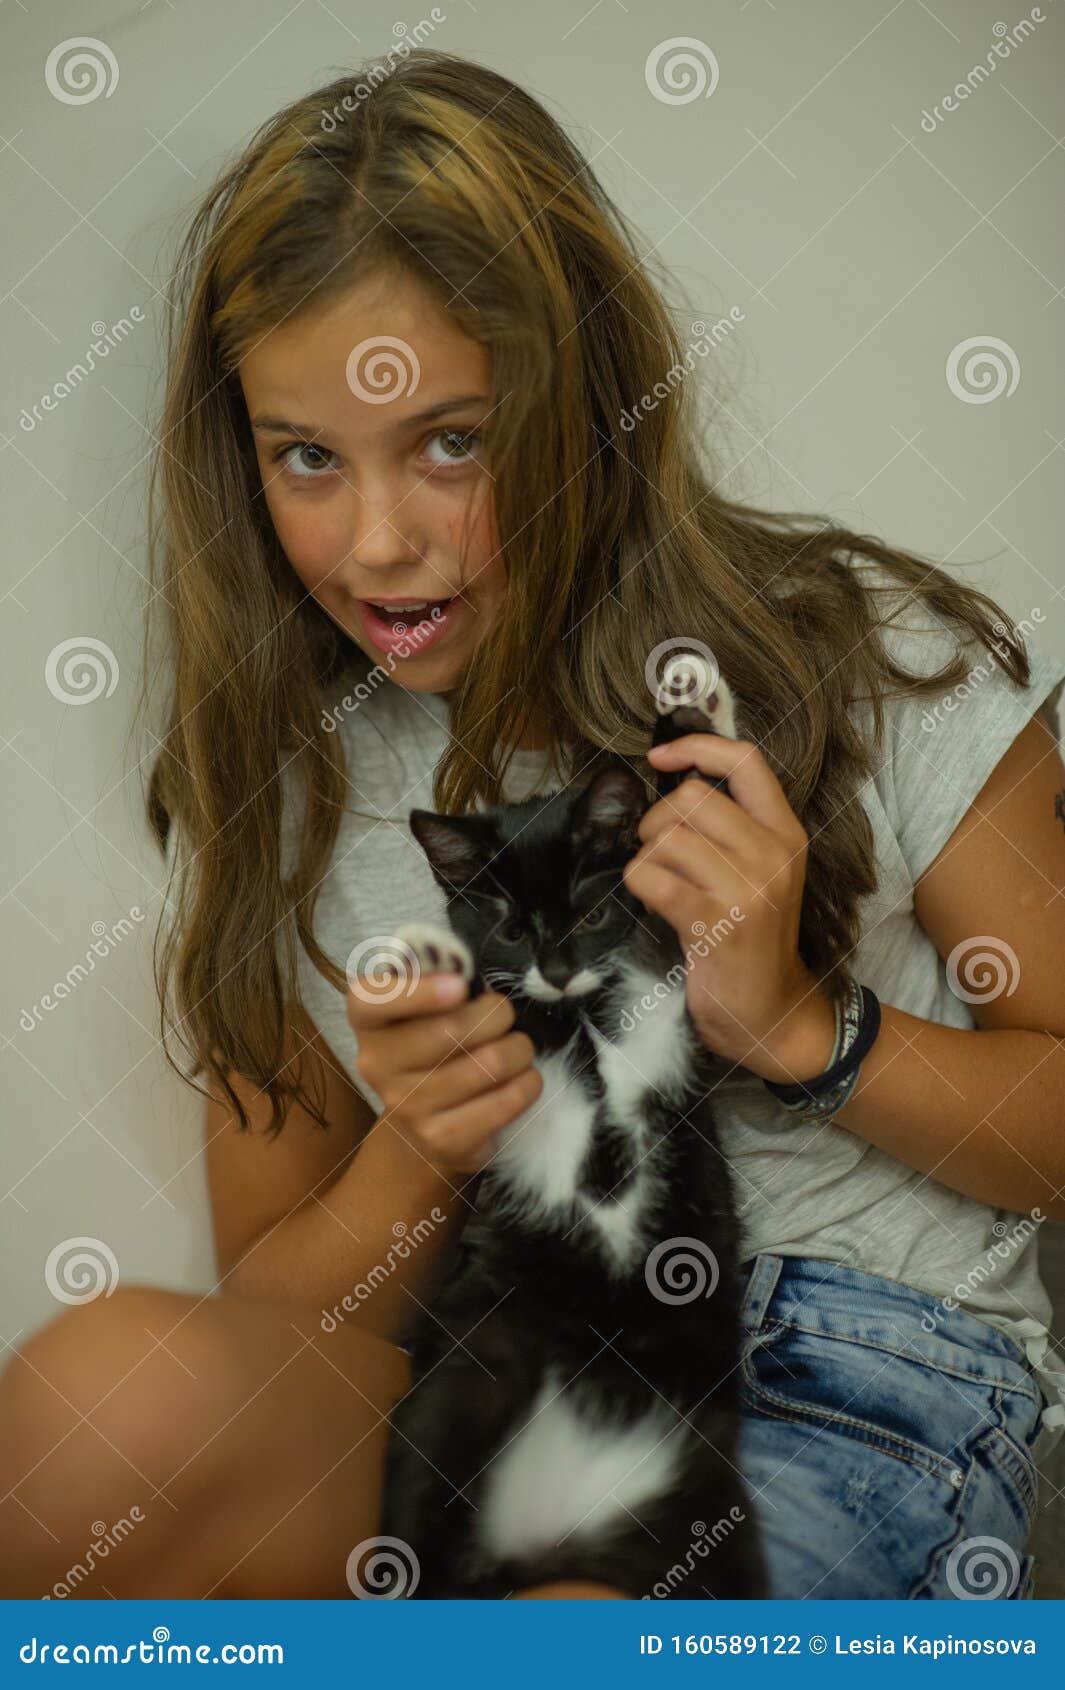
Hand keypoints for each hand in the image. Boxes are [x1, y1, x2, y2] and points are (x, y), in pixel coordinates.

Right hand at [347, 973, 542, 1175]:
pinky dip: (528, 1084)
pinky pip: (504, 1102)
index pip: (373, 1000)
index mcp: (368, 1019)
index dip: (419, 992)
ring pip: (489, 1064)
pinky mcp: (439, 1139)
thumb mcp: (425, 1007)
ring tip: (518, 1049)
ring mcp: (406, 1106)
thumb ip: (441, 979)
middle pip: (451, 1029)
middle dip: (498, 1014)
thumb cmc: (433, 1044)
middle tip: (505, 1016)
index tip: (461, 986)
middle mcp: (376, 1064)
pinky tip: (524, 1079)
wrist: (428, 1120)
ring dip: (519, 1049)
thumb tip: (479, 975)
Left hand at [624, 734, 836, 1083]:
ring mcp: (748, 889)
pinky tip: (656, 904)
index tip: (659, 757)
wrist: (770, 1014)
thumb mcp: (759, 874)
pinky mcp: (717, 924)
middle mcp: (774, 854)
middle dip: (657, 820)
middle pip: (691, 797)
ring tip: (662, 884)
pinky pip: (652, 878)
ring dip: (646, 858)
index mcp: (787, 834)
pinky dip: (640, 885)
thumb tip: (672, 784)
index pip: (746, 761)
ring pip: (666, 836)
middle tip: (661, 855)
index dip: (696, 747)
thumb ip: (730, 830)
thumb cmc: (751, 941)